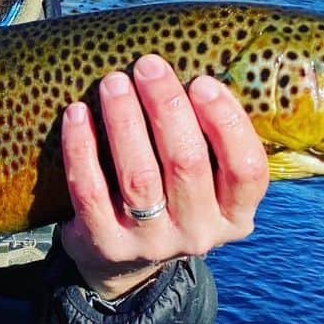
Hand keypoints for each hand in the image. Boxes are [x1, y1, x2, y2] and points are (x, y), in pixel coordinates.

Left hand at [59, 55, 268, 299]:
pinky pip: (90, 191)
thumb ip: (208, 140)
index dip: (226, 122)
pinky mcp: (106, 244)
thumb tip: (195, 63)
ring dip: (125, 122)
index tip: (203, 81)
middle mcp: (198, 233)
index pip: (246, 169)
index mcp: (234, 215)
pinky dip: (82, 148)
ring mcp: (151, 242)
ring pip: (139, 176)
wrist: (120, 261)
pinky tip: (76, 114)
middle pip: (187, 163)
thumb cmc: (169, 197)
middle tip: (148, 66)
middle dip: (166, 107)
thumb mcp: (203, 182)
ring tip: (113, 82)